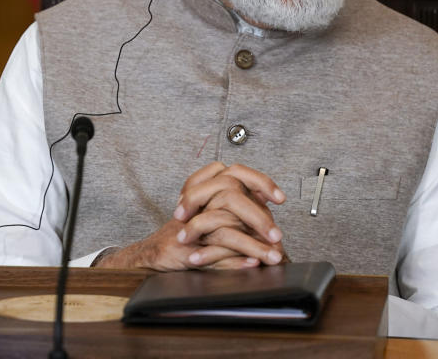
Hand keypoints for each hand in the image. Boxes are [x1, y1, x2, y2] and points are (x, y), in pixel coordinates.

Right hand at [94, 162, 286, 270]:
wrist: (157, 251)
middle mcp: (198, 202)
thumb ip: (238, 201)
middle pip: (231, 197)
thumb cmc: (190, 231)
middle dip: (259, 219)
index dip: (260, 182)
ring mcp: (190, 225)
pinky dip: (234, 261)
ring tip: (271, 256)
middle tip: (277, 236)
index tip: (280, 198)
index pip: (236, 173)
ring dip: (252, 245)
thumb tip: (269, 198)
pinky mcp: (184, 249)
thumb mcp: (215, 210)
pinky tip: (251, 264)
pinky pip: (212, 253)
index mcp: (207, 187)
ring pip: (225, 229)